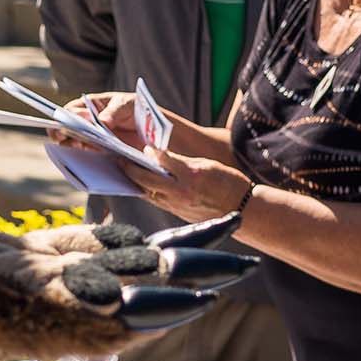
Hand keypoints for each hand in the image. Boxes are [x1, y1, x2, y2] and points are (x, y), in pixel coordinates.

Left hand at [132, 140, 249, 227]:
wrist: (242, 210)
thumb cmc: (227, 182)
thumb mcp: (205, 165)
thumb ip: (180, 162)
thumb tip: (156, 156)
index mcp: (190, 176)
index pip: (161, 161)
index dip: (147, 153)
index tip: (137, 147)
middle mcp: (181, 193)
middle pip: (146, 180)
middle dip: (130, 169)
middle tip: (119, 159)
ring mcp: (177, 206)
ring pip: (148, 193)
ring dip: (134, 182)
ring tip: (124, 170)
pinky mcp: (177, 213)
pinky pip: (156, 201)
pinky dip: (147, 192)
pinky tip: (140, 184)